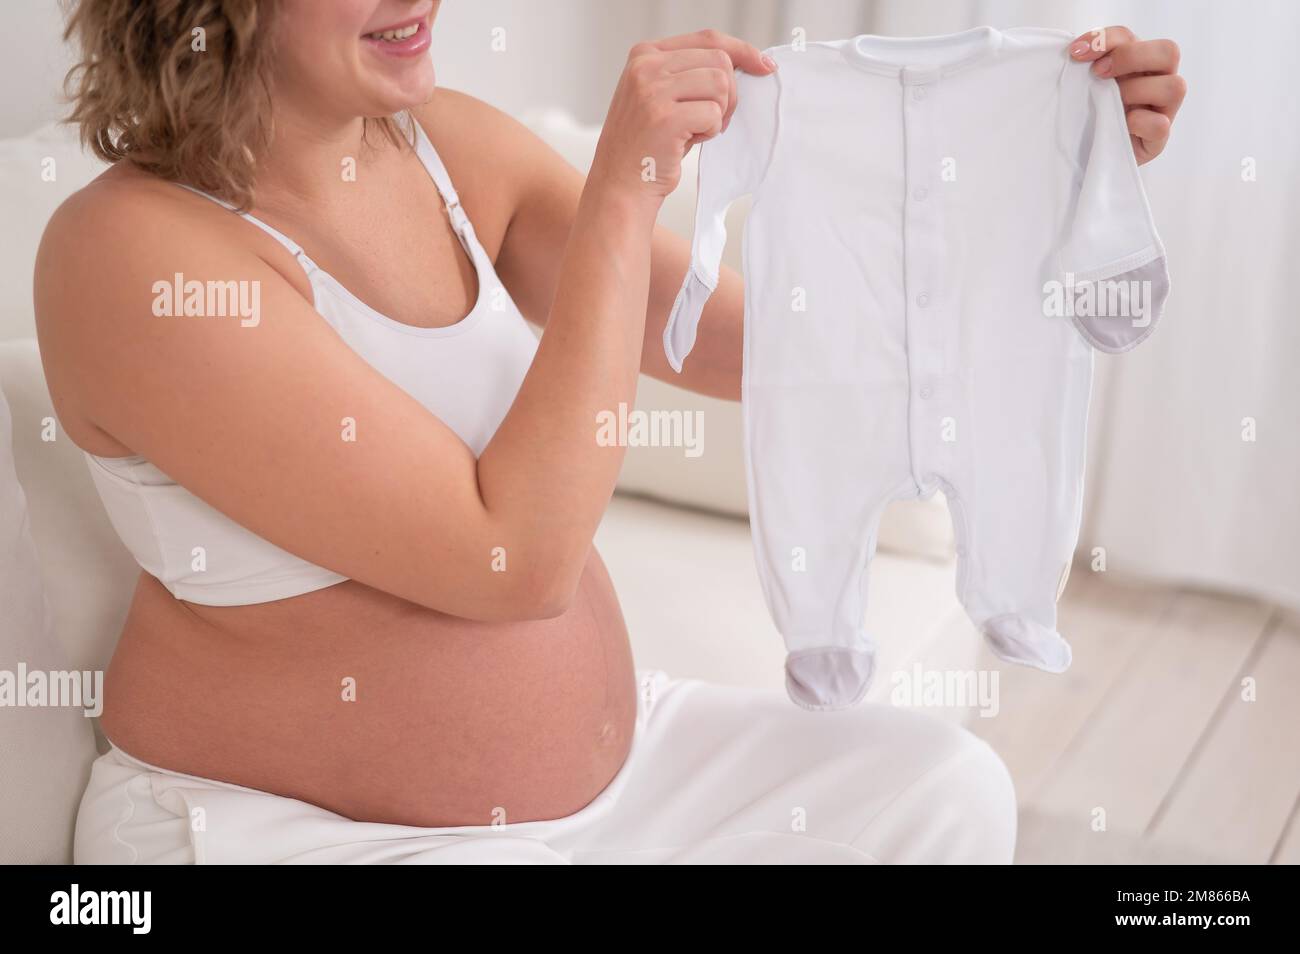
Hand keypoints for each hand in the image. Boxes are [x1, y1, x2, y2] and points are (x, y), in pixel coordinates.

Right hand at [589, 29, 776, 206]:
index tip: (764, 66)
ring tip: (697, 130)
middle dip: (728, 94)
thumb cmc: (648, 143)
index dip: (742, 51)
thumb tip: (745, 61)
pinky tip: (687, 142)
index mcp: (645, 53)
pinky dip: (709, 131)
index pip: (707, 39)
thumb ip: (690, 72)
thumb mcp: (663, 96)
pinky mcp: (664, 117)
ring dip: (719, 113)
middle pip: (720, 61)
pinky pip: (713, 113)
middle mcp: (646, 66)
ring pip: (721, 84)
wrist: (620, 184)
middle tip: (712, 119)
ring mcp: (652, 90)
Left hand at [1069, 26, 1185, 164]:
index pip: (1131, 37)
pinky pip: (1161, 125)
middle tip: (1097, 73)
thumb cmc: (1092, 116)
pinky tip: (1122, 124)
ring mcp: (1163, 110)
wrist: (1091, 154)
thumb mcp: (1088, 88)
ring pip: (1175, 86)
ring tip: (1110, 102)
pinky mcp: (1157, 139)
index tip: (1076, 53)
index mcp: (1139, 63)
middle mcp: (1158, 81)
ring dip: (1136, 90)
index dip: (1105, 39)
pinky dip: (1140, 122)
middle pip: (1168, 51)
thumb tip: (1078, 54)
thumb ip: (1089, 67)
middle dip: (1129, 57)